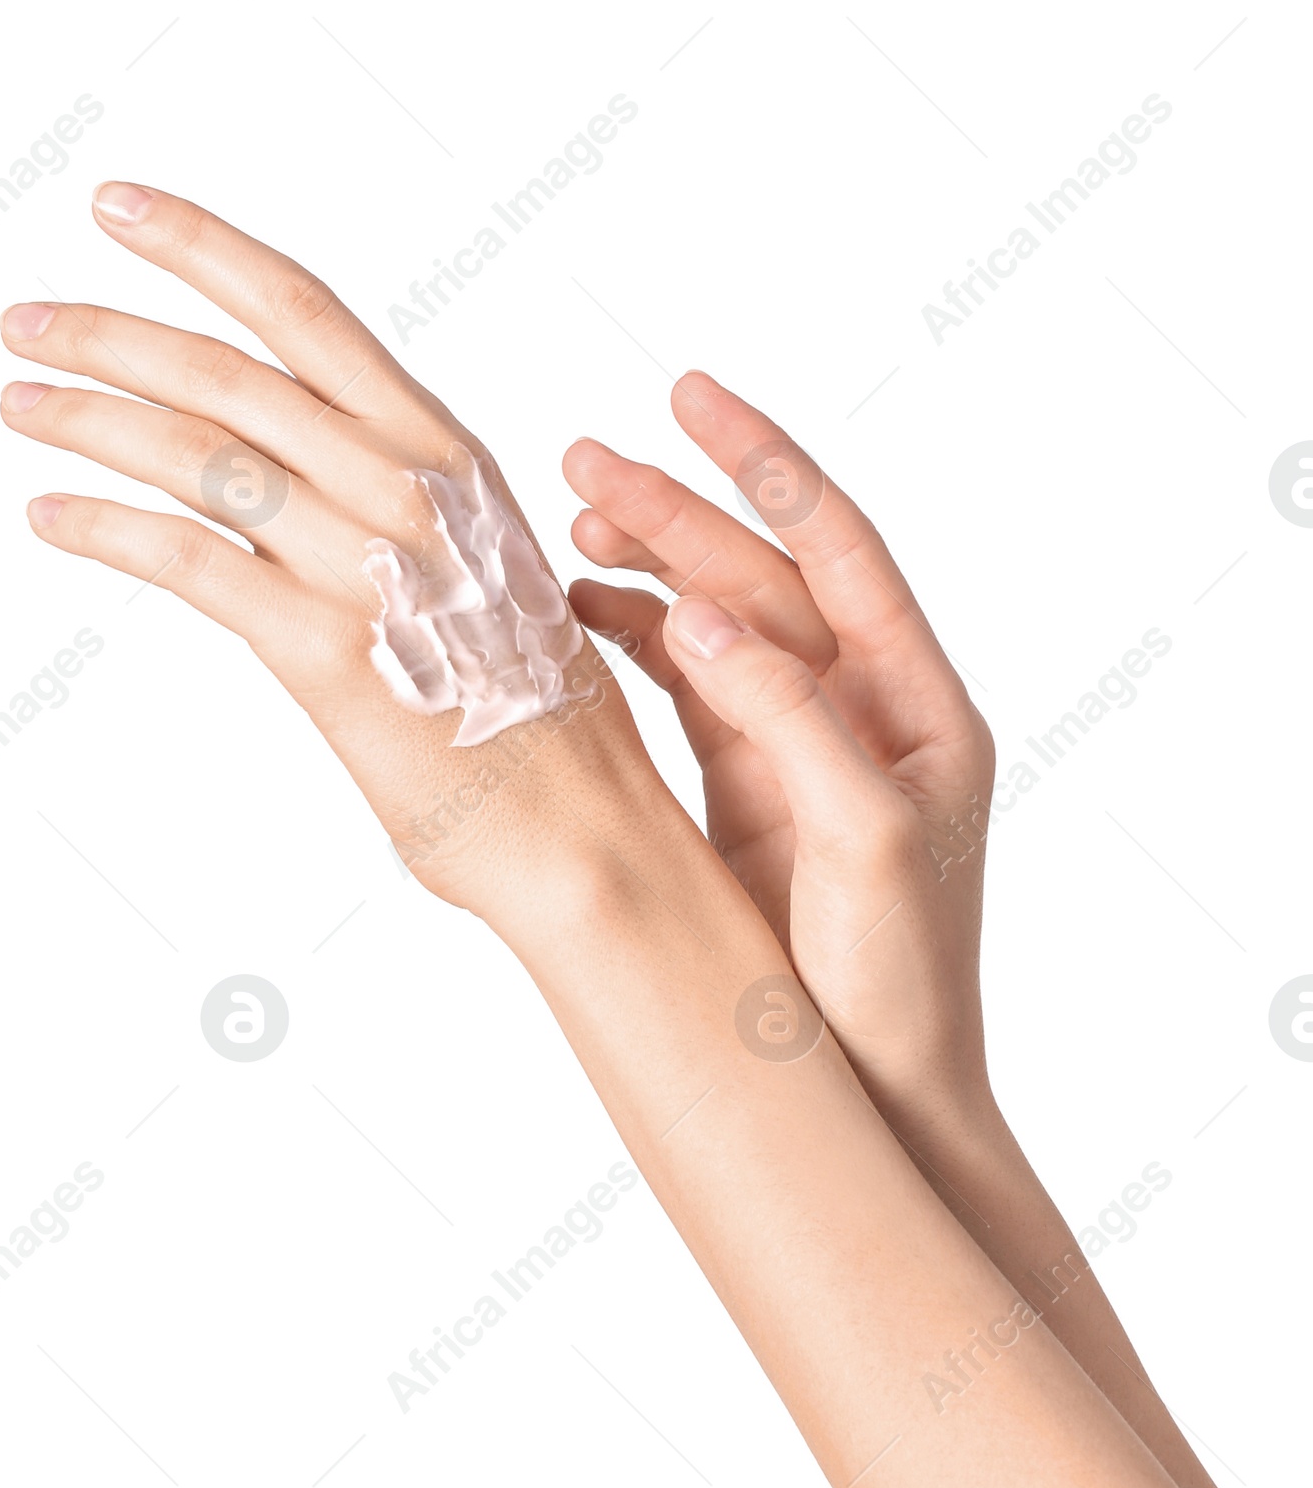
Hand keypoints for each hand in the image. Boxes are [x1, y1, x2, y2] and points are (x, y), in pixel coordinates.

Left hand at [0, 183, 670, 924]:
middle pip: (227, 373)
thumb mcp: (490, 567)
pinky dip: (105, 529)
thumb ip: (406, 511)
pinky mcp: (323, 653)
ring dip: (87, 420)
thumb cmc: (541, 714)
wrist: (587, 829)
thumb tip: (315, 482)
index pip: (308, 314)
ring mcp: (366, 564)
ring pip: (197, 456)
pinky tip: (52, 516)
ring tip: (19, 404)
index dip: (203, 248)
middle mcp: (407, 485)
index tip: (120, 208)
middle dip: (110, 335)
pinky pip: (187, 562)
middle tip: (26, 321)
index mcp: (450, 452)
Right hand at [565, 373, 995, 1113]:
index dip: (768, 467)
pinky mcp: (744, 785)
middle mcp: (860, 706)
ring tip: (571, 526)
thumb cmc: (899, 979)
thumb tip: (701, 617)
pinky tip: (580, 619)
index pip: (840, 550)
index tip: (694, 398)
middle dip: (678, 512)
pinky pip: (684, 690)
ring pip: (714, 625)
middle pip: (761, 577)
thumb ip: (788, 719)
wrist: (875, 1088)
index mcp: (917, 703)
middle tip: (585, 458)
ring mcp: (796, 742)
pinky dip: (632, 648)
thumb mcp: (862, 838)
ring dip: (647, 571)